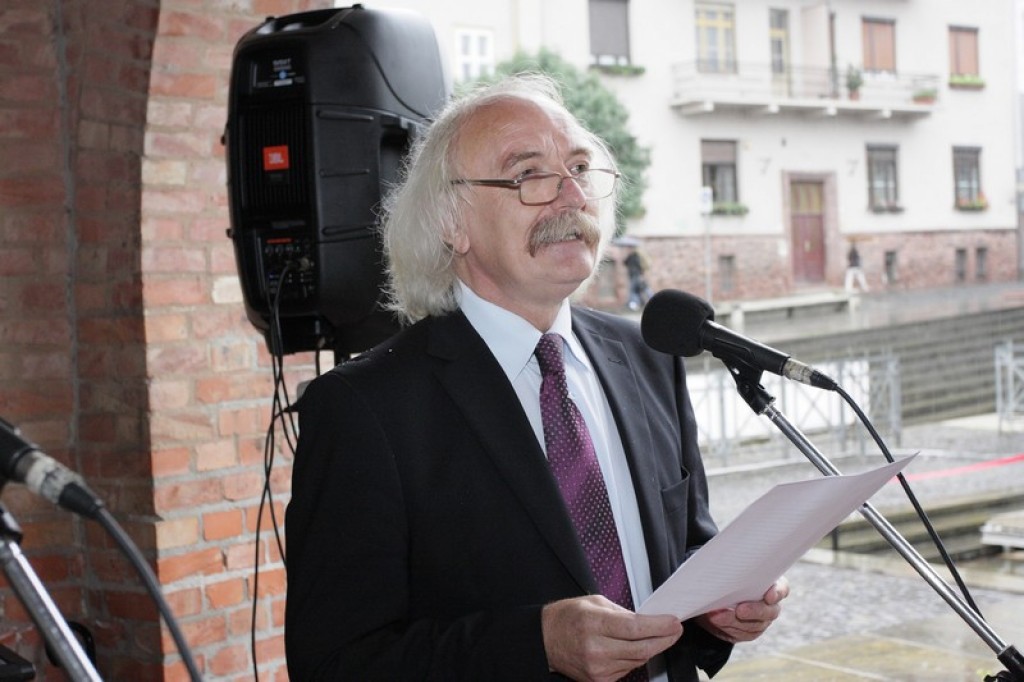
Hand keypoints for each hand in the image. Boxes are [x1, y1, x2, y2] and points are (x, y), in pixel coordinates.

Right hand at [542, 595, 682, 681]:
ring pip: (637, 661)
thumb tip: (648, 621)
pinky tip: (636, 648)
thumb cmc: (568, 617)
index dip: (659, 626)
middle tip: (676, 630)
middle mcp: (596, 649)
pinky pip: (627, 670)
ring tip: (658, 636)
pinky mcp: (598, 681)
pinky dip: (635, 658)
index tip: (674, 622)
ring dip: (652, 648)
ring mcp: (597, 669)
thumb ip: (622, 613)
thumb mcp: (595, 603)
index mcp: (594, 624)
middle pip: (641, 649)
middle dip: (664, 639)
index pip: (635, 628)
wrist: (545, 640)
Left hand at [695, 576, 789, 643]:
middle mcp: (770, 604)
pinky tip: (718, 621)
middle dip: (754, 611)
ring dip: (734, 621)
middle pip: (770, 611)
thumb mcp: (732, 571)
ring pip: (755, 625)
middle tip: (739, 610)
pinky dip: (729, 627)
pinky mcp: (751, 631)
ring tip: (717, 616)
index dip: (777, 593)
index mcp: (771, 584)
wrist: (716, 598)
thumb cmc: (727, 578)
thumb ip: (735, 571)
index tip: (768, 596)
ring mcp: (762, 620)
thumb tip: (725, 569)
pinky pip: (744, 633)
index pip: (782, 588)